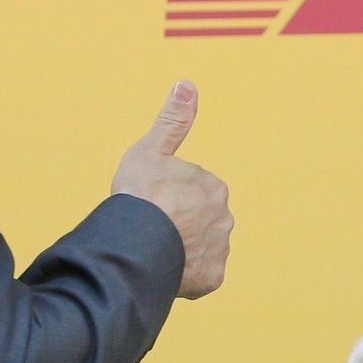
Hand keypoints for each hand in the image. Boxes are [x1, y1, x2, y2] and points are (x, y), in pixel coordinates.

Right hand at [110, 82, 231, 298]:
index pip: (191, 191)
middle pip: (198, 220)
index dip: (167, 197)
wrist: (137, 242)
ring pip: (199, 247)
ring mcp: (219, 250)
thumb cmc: (141, 194)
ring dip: (182, 249)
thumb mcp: (152, 150)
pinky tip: (164, 268)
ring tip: (155, 249)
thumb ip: (173, 121)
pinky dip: (184, 274)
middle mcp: (224, 218)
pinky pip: (199, 275)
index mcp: (214, 187)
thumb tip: (187, 84)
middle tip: (152, 227)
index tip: (151, 202)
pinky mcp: (212, 278)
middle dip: (179, 224)